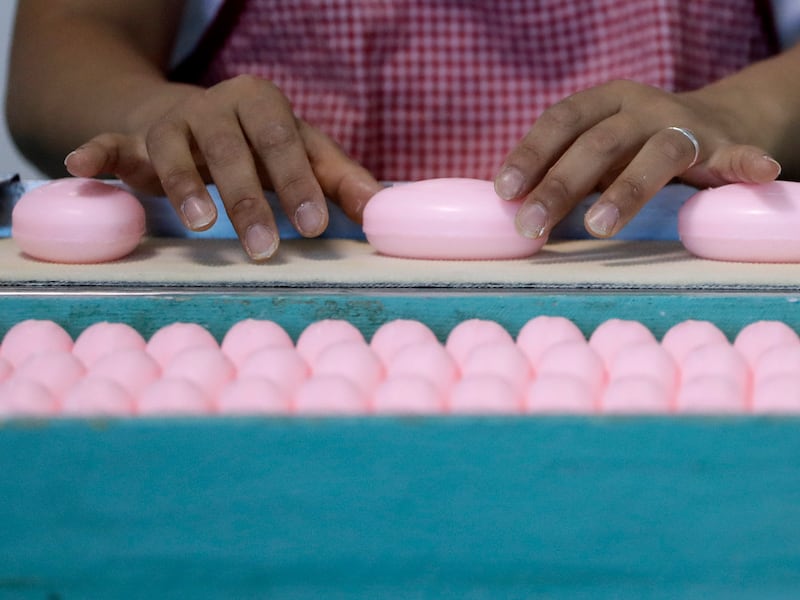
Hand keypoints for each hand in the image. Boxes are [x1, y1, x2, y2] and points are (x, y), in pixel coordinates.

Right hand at [64, 75, 381, 259]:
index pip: (285, 142)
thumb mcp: (303, 153)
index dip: (300, 183)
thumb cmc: (262, 143)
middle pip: (232, 150)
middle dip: (249, 200)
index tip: (315, 227)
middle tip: (265, 249)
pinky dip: (98, 153)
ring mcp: (171, 122)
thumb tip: (383, 211)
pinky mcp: (134, 139)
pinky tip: (83, 167)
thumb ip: (340, 179)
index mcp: (263, 104)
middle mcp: (215, 106)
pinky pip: (112, 143)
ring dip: (185, 185)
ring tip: (201, 224)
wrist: (198, 118)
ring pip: (174, 148)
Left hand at [494, 80, 781, 238]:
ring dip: (626, 191)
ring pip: (656, 154)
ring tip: (599, 227)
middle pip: (599, 142)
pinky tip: (757, 174)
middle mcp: (642, 108)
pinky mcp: (723, 147)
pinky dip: (746, 164)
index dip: (531, 153)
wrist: (712, 121)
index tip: (505, 190)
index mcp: (604, 102)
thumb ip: (560, 170)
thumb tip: (508, 209)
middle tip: (532, 225)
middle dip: (562, 185)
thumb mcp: (596, 149)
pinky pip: (736, 155)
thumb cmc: (634, 147)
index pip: (560, 120)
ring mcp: (684, 126)